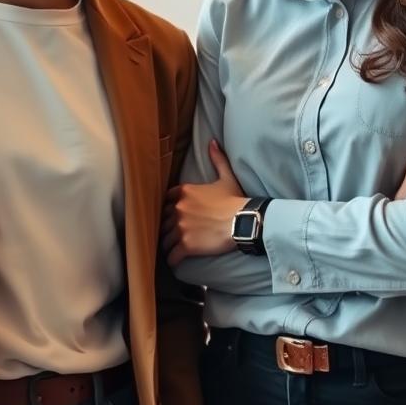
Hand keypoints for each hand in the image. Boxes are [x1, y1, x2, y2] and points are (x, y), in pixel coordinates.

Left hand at [162, 140, 246, 267]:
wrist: (243, 221)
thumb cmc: (235, 200)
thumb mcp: (226, 177)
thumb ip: (217, 159)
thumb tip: (212, 142)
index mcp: (185, 192)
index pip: (166, 200)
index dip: (167, 207)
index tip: (170, 214)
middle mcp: (178, 209)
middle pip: (162, 220)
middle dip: (165, 226)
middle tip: (169, 233)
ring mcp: (180, 228)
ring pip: (165, 238)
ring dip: (167, 244)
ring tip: (170, 249)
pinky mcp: (185, 245)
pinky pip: (172, 255)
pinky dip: (172, 259)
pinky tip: (174, 261)